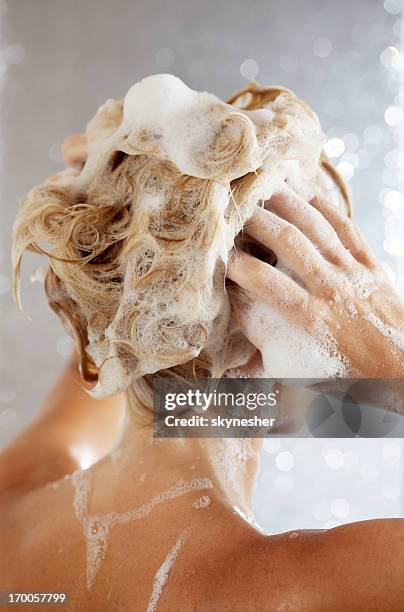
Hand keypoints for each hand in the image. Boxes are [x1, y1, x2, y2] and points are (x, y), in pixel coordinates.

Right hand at [227, 185, 403, 377]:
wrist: (400, 371)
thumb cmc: (348, 377)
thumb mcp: (301, 379)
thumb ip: (264, 367)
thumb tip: (228, 369)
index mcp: (308, 318)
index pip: (261, 282)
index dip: (235, 265)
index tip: (217, 255)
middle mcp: (329, 288)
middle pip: (288, 243)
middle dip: (258, 222)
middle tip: (236, 208)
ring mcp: (352, 273)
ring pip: (317, 229)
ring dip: (290, 205)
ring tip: (268, 187)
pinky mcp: (371, 266)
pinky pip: (349, 230)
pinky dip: (330, 211)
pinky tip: (312, 196)